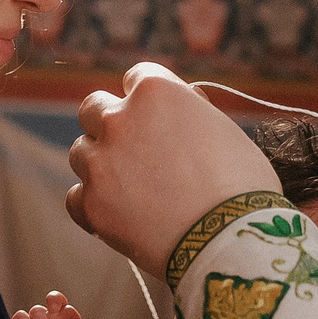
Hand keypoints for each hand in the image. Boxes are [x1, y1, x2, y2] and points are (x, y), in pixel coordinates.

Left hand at [66, 64, 276, 275]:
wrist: (229, 240)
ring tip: (132, 189)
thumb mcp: (223, 129)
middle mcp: (119, 119)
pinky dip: (92, 203)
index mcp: (155, 91)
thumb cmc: (241, 185)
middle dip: (110, 125)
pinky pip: (76, 196)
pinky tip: (116, 213)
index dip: (148, 101)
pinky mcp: (91, 203)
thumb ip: (190, 112)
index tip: (158, 120)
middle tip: (134, 150)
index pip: (135, 78)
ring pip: (81, 152)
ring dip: (101, 165)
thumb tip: (179, 107)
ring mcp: (100, 162)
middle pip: (93, 108)